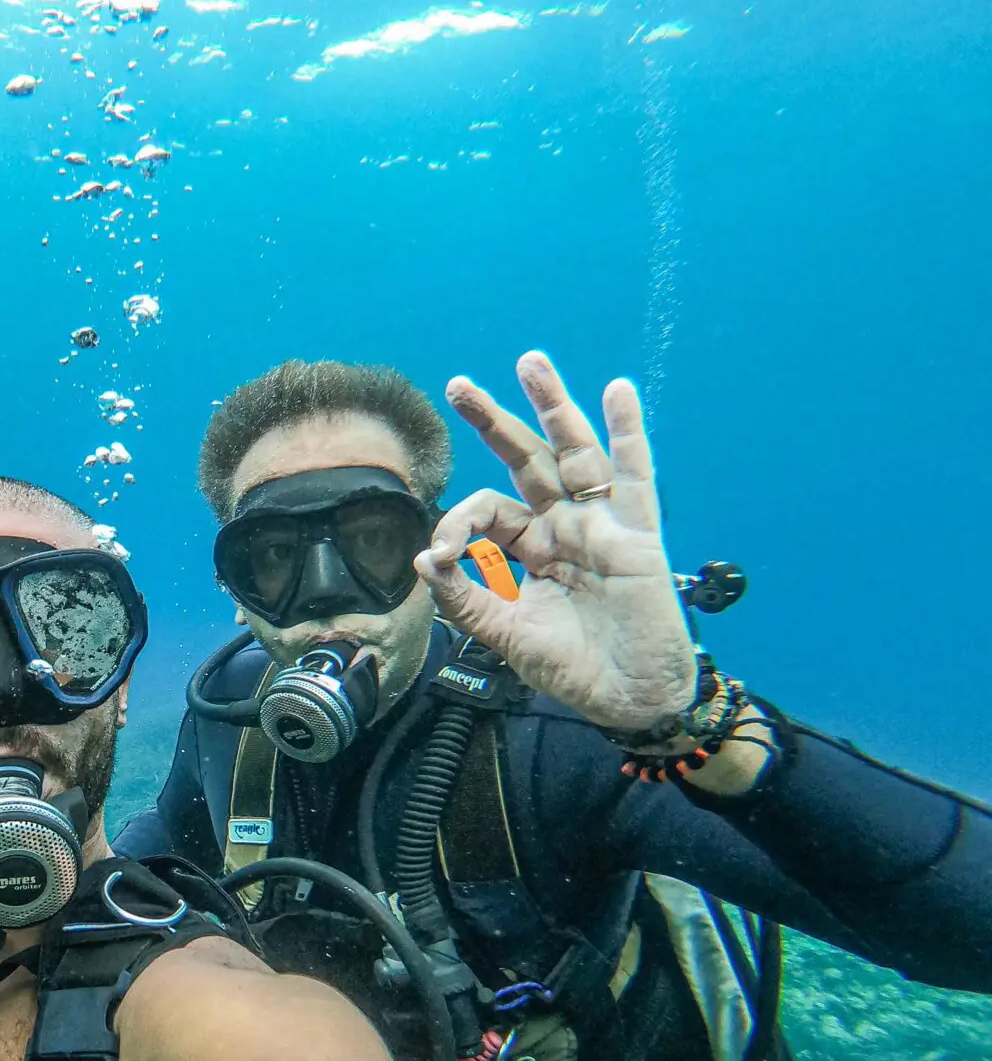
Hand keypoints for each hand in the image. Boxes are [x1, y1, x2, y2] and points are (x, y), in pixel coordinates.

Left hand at [414, 352, 695, 730]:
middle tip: (457, 385)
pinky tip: (616, 391)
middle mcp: (563, 526)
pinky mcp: (636, 533)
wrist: (627, 698)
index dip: (458, 523)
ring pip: (573, 453)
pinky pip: (634, 475)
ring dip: (552, 406)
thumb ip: (464, 599)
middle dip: (493, 422)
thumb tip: (423, 558)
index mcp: (529, 549)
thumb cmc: (571, 668)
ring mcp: (601, 524)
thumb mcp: (505, 634)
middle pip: (525, 460)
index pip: (487, 511)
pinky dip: (628, 433)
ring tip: (529, 362)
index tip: (441, 555)